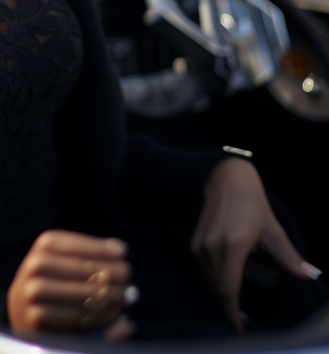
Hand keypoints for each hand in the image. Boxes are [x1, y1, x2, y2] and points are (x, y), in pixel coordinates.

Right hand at [7, 230, 135, 340]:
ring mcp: (33, 292)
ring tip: (126, 297)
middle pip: (80, 268)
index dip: (100, 247)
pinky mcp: (37, 318)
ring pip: (80, 293)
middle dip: (110, 274)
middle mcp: (34, 266)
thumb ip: (88, 254)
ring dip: (109, 296)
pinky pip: (75, 316)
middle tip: (129, 280)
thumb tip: (119, 247)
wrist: (21, 313)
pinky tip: (113, 314)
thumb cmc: (52, 284)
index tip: (122, 252)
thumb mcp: (62, 262)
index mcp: (42, 247)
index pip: (75, 244)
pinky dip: (99, 316)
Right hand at [192, 156, 321, 330]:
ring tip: (236, 301)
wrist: (226, 177)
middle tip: (242, 318)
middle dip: (228, 306)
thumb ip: (289, 257)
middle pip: (217, 288)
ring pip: (209, 280)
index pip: (227, 289)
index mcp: (233, 246)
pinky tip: (226, 279)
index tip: (240, 329)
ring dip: (221, 292)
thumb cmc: (251, 202)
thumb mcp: (273, 230)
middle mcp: (212, 247)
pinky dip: (214, 279)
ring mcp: (201, 243)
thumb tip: (311, 275)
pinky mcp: (195, 239)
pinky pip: (203, 268)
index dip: (232, 313)